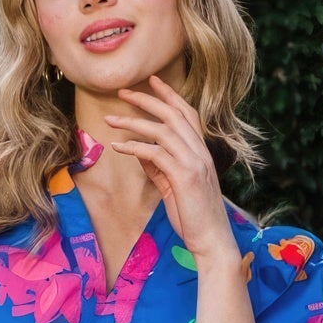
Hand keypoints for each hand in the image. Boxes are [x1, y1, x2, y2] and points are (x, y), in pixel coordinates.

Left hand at [103, 75, 239, 264]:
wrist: (212, 241)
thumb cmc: (194, 218)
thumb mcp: (174, 189)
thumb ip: (160, 169)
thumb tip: (141, 153)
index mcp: (201, 152)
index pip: (186, 113)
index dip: (169, 95)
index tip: (151, 81)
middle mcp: (200, 152)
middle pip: (173, 114)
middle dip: (147, 99)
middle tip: (123, 91)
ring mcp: (194, 163)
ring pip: (162, 130)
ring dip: (133, 122)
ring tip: (111, 119)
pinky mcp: (185, 177)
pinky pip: (155, 154)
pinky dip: (135, 147)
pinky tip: (118, 147)